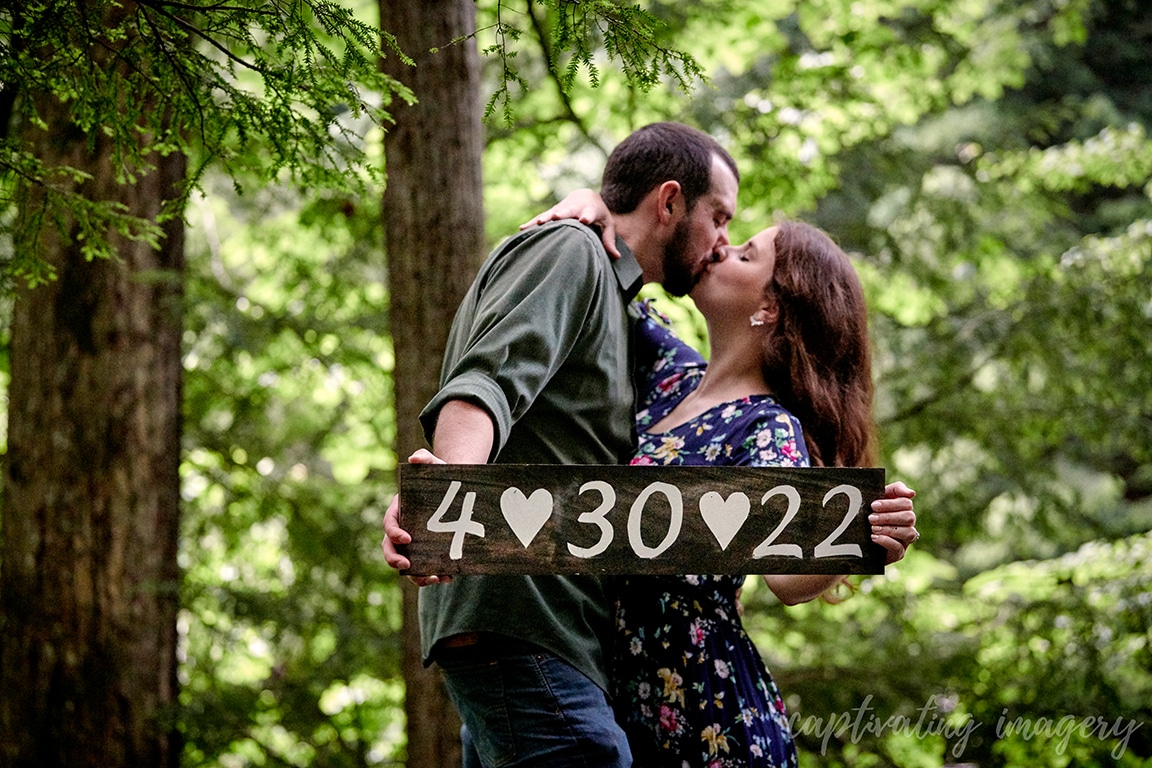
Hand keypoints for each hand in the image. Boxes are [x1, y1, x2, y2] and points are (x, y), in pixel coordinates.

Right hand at [382, 449, 453, 585]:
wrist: (456, 489)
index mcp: (399, 511)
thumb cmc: (439, 475)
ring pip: (408, 565)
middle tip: (406, 566)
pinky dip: (436, 574)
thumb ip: (424, 458)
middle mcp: (403, 530)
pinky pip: (427, 568)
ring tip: (433, 578)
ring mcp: (415, 544)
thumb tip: (415, 458)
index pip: (389, 525)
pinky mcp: (429, 552)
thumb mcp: (434, 464)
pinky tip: (449, 576)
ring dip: (417, 575)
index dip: (394, 533)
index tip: (406, 538)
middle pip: (391, 549)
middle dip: (395, 560)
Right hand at [519, 189, 618, 257]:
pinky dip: (532, 224)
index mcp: (590, 210)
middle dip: (562, 214)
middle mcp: (574, 208)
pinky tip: (522, 229)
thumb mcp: (607, 225)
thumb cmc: (599, 215)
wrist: (585, 196)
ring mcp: (561, 210)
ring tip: (538, 224)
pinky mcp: (552, 213)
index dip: (586, 216)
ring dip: (545, 218)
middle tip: (555, 217)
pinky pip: (541, 218)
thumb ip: (609, 240)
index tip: (583, 220)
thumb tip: (616, 257)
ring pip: (552, 213)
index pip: (589, 213)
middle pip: (567, 211)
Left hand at [869, 481, 917, 564]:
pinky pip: (898, 548)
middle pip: (909, 517)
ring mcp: (905, 539)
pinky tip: (874, 537)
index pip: (906, 503)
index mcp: (903, 509)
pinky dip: (886, 541)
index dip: (890, 504)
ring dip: (888, 529)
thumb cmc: (868, 513)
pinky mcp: (899, 553)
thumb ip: (894, 490)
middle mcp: (908, 524)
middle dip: (888, 517)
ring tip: (872, 528)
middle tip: (870, 518)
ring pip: (908, 532)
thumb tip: (912, 493)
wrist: (856, 538)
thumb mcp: (877, 498)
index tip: (873, 505)